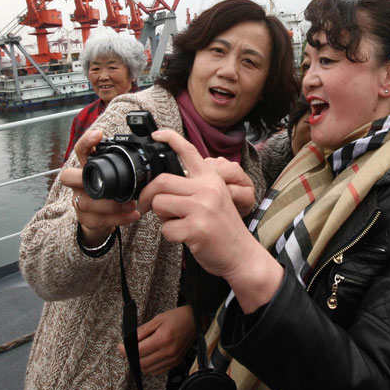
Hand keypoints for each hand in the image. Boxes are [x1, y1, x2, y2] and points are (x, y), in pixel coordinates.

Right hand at [61, 128, 139, 244]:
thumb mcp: (118, 176)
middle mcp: (78, 184)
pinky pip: (96, 220)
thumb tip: (151, 146)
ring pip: (86, 202)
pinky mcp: (85, 219)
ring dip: (110, 204)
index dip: (86, 142)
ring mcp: (79, 202)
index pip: (81, 151)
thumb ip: (126, 164)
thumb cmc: (112, 192)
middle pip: (67, 176)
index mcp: (87, 168)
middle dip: (83, 178)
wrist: (102, 219)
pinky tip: (132, 215)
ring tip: (131, 204)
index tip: (98, 135)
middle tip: (104, 182)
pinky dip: (116, 219)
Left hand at [118, 305, 195, 374]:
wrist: (194, 321)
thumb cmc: (176, 318)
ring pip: (148, 369)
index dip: (125, 350)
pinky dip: (149, 367)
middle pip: (142, 362)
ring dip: (139, 363)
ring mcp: (172, 359)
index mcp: (163, 339)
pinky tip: (148, 357)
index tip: (120, 347)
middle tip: (127, 350)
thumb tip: (129, 340)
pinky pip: (157, 371)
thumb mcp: (157, 319)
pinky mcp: (175, 363)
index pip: (139, 351)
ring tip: (138, 353)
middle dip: (131, 357)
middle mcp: (168, 352)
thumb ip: (142, 331)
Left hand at [138, 130, 283, 312]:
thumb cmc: (223, 228)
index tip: (157, 135)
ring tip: (177, 222)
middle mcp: (207, 189)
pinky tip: (185, 237)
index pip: (189, 152)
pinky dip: (170, 236)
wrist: (242, 255)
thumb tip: (162, 183)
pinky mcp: (196, 229)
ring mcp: (202, 208)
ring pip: (159, 204)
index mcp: (211, 179)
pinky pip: (166, 229)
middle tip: (147, 206)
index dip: (170, 139)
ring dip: (161, 217)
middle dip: (148, 195)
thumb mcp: (215, 198)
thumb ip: (194, 186)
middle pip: (162, 182)